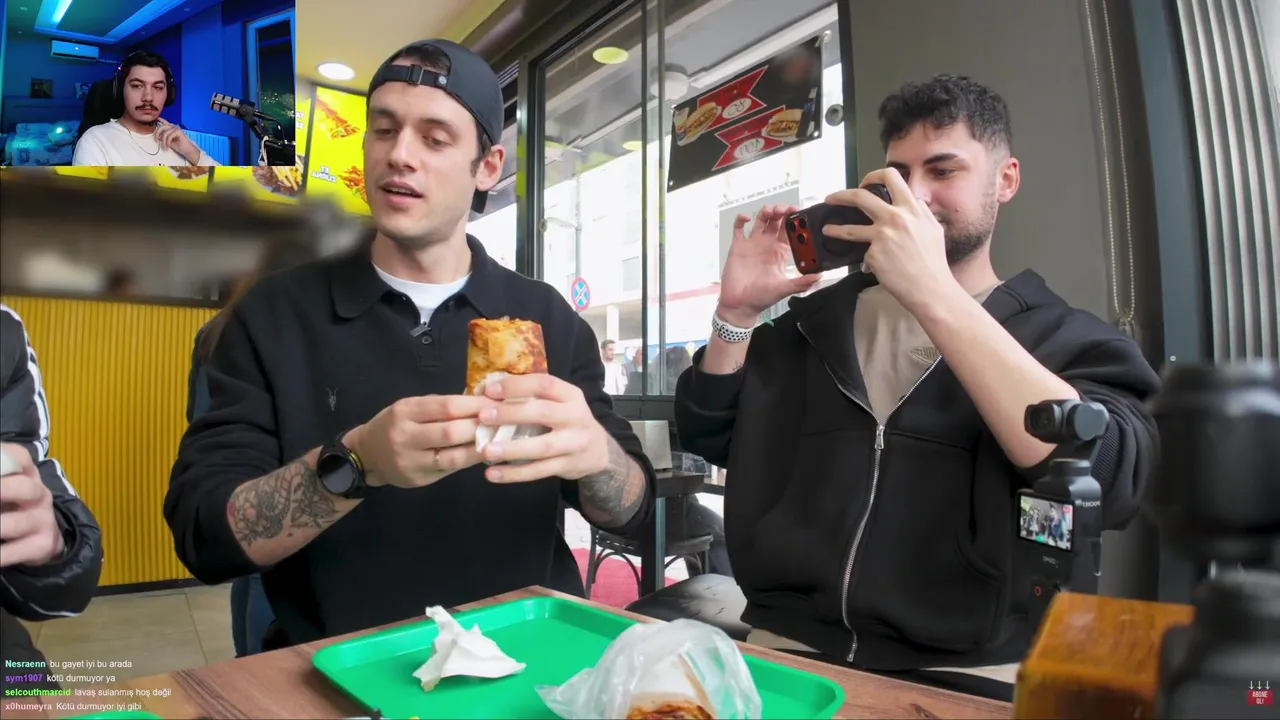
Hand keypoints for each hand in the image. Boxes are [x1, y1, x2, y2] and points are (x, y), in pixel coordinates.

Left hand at [0, 443, 64, 567]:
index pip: (19, 458)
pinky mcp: (41, 545)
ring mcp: (42, 520)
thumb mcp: (9, 485)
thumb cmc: (15, 505)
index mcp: (26, 474)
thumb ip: (2, 470)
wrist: (45, 537)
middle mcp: (38, 494)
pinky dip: (0, 555)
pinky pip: (16, 551)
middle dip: (3, 490)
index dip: (3, 459)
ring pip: (16, 523)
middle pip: (24, 488)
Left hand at [155, 119, 199, 164]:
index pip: (165, 122)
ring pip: (165, 133)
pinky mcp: (179, 131)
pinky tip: (168, 145)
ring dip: (163, 141)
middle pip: (162, 127)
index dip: (161, 119)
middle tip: (156, 140)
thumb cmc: (179, 146)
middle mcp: (174, 127)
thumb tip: (157, 136)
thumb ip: (163, 138)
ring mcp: (177, 128)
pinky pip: (169, 136)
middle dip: (157, 133)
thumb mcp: (168, 141)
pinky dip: (167, 142)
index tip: (157, 118)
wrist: (187, 150)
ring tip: (165, 147)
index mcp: (172, 128)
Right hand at [344, 395, 496, 488]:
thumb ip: (441, 406)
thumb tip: (482, 401)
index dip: (474, 405)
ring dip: (480, 448)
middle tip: (504, 422)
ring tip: (500, 440)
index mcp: (406, 411)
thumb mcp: (412, 407)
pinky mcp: (418, 479)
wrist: (367, 455)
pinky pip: (449, 469)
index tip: (497, 403)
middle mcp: (405, 436)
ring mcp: (411, 461)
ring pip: (453, 456)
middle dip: (480, 427)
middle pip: (451, 432)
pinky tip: (484, 454)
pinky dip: (469, 460)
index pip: (446, 406)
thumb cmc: (396, 424)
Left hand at [477, 374, 609, 482]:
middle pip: (543, 413)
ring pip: (542, 447)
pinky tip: (493, 474)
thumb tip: (484, 390)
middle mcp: (575, 417)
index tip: (489, 389)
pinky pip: (539, 471)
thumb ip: (530, 396)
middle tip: (482, 416)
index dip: (517, 386)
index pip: (544, 384)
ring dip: (512, 449)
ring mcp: (574, 444)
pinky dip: (515, 473)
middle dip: (511, 414)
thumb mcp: (559, 401)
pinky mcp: (568, 466)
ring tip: (486, 450)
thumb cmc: (567, 420)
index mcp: (570, 395)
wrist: (599, 450)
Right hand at [716, 204, 821, 325]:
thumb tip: (818, 276)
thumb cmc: (761, 298)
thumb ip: (801, 283)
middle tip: (784, 210)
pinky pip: (738, 228)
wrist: (740, 305)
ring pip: (760, 221)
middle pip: (777, 222)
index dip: (795, 222)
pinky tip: (746, 218)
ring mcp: (752, 244)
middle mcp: (767, 246)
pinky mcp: (738, 246)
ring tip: (769, 211)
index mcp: (780, 253)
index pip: (790, 232)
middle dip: (781, 212)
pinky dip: (741, 220)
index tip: (798, 215)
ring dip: (766, 212)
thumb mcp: (784, 289)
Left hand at [822, 168, 960, 313]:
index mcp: (911, 209)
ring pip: (849, 228)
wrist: (931, 288)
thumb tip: (913, 203)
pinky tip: (873, 267)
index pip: (891, 177)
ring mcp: (882, 236)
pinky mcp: (873, 255)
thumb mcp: (933, 229)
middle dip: (840, 196)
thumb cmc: (933, 263)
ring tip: (827, 230)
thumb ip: (920, 213)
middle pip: (859, 196)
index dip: (873, 176)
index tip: (864, 184)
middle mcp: (895, 218)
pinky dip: (868, 261)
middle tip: (831, 199)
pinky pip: (864, 254)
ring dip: (834, 228)